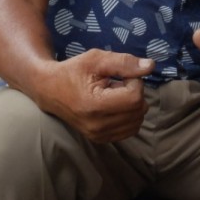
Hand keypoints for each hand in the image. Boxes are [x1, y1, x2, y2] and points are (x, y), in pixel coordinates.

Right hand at [39, 50, 153, 143]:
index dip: (134, 81)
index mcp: (94, 106)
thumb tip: (150, 67)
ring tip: (114, 95)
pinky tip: (115, 106)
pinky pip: (130, 130)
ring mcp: (98, 135)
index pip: (135, 97)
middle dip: (135, 93)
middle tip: (117, 84)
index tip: (120, 76)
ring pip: (138, 121)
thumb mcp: (97, 59)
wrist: (49, 90)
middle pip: (139, 110)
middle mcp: (97, 125)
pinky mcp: (100, 139)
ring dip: (133, 105)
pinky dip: (130, 116)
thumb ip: (124, 62)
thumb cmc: (73, 71)